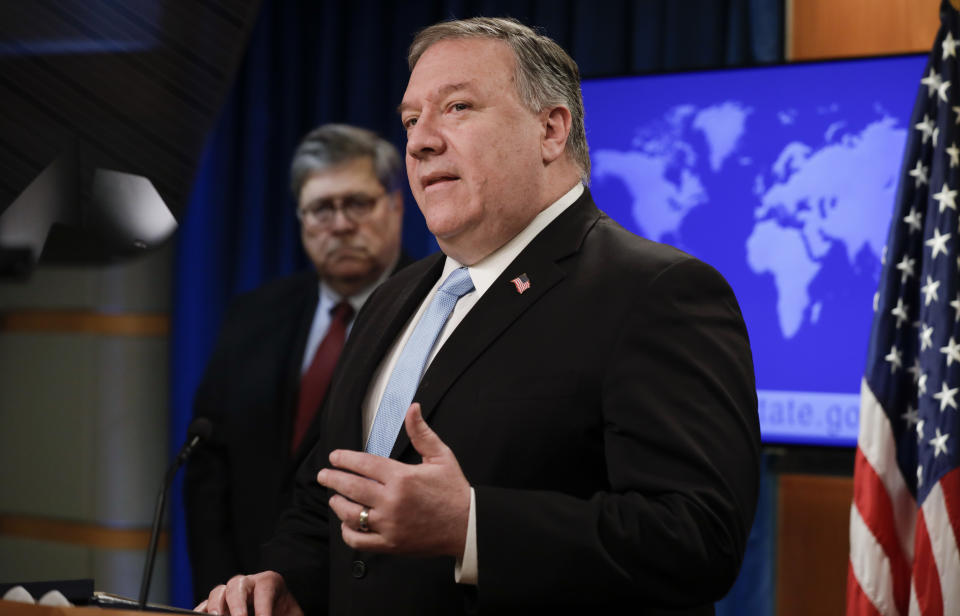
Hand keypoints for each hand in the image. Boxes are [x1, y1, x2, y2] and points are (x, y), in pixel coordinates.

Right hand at [194, 571, 301, 615]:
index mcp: (269, 582)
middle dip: (237, 604)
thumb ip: (284, 614)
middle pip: (238, 585)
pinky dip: (201, 612)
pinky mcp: (217, 605)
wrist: (280, 611)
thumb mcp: (291, 615)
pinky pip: (205, 605)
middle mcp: (248, 583)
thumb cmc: (285, 613)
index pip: (265, 589)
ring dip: (217, 606)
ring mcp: (230, 592)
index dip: (263, 607)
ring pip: (218, 592)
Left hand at [316, 403, 469, 556]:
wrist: (467, 526)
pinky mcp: (391, 544)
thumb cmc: (454, 491)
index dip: (345, 459)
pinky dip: (348, 532)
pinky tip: (347, 523)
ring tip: (334, 497)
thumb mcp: (441, 456)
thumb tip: (412, 408)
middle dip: (332, 479)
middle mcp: (392, 501)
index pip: (363, 464)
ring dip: (338, 504)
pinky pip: (359, 540)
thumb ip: (421, 432)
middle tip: (323, 475)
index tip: (335, 457)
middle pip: (351, 487)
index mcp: (403, 477)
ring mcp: (390, 524)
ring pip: (351, 514)